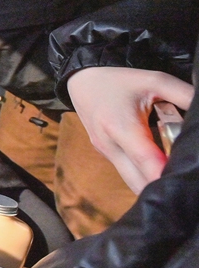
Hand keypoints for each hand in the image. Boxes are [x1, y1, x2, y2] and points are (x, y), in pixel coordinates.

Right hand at [66, 67, 194, 193]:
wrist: (83, 80)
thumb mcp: (155, 81)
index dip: (164, 176)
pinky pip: (128, 174)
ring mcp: (105, 153)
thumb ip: (184, 95)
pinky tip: (159, 166)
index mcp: (120, 126)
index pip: (145, 160)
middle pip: (138, 182)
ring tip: (174, 175)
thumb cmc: (120, 80)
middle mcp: (110, 145)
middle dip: (161, 187)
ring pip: (133, 182)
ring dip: (152, 184)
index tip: (182, 182)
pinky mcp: (106, 155)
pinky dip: (144, 176)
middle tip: (183, 183)